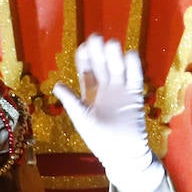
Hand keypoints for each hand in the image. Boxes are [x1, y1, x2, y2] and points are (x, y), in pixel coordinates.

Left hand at [53, 35, 173, 191]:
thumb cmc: (99, 139)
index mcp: (89, 93)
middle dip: (99, 52)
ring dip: (114, 56)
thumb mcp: (82, 119)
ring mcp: (121, 90)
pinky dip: (133, 67)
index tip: (83, 48)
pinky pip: (135, 77)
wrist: (122, 153)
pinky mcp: (135, 95)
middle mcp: (105, 88)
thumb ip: (71, 102)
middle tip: (96, 38)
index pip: (87, 70)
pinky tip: (129, 55)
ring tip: (111, 45)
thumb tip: (56, 85)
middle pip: (102, 65)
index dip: (85, 59)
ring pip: (117, 68)